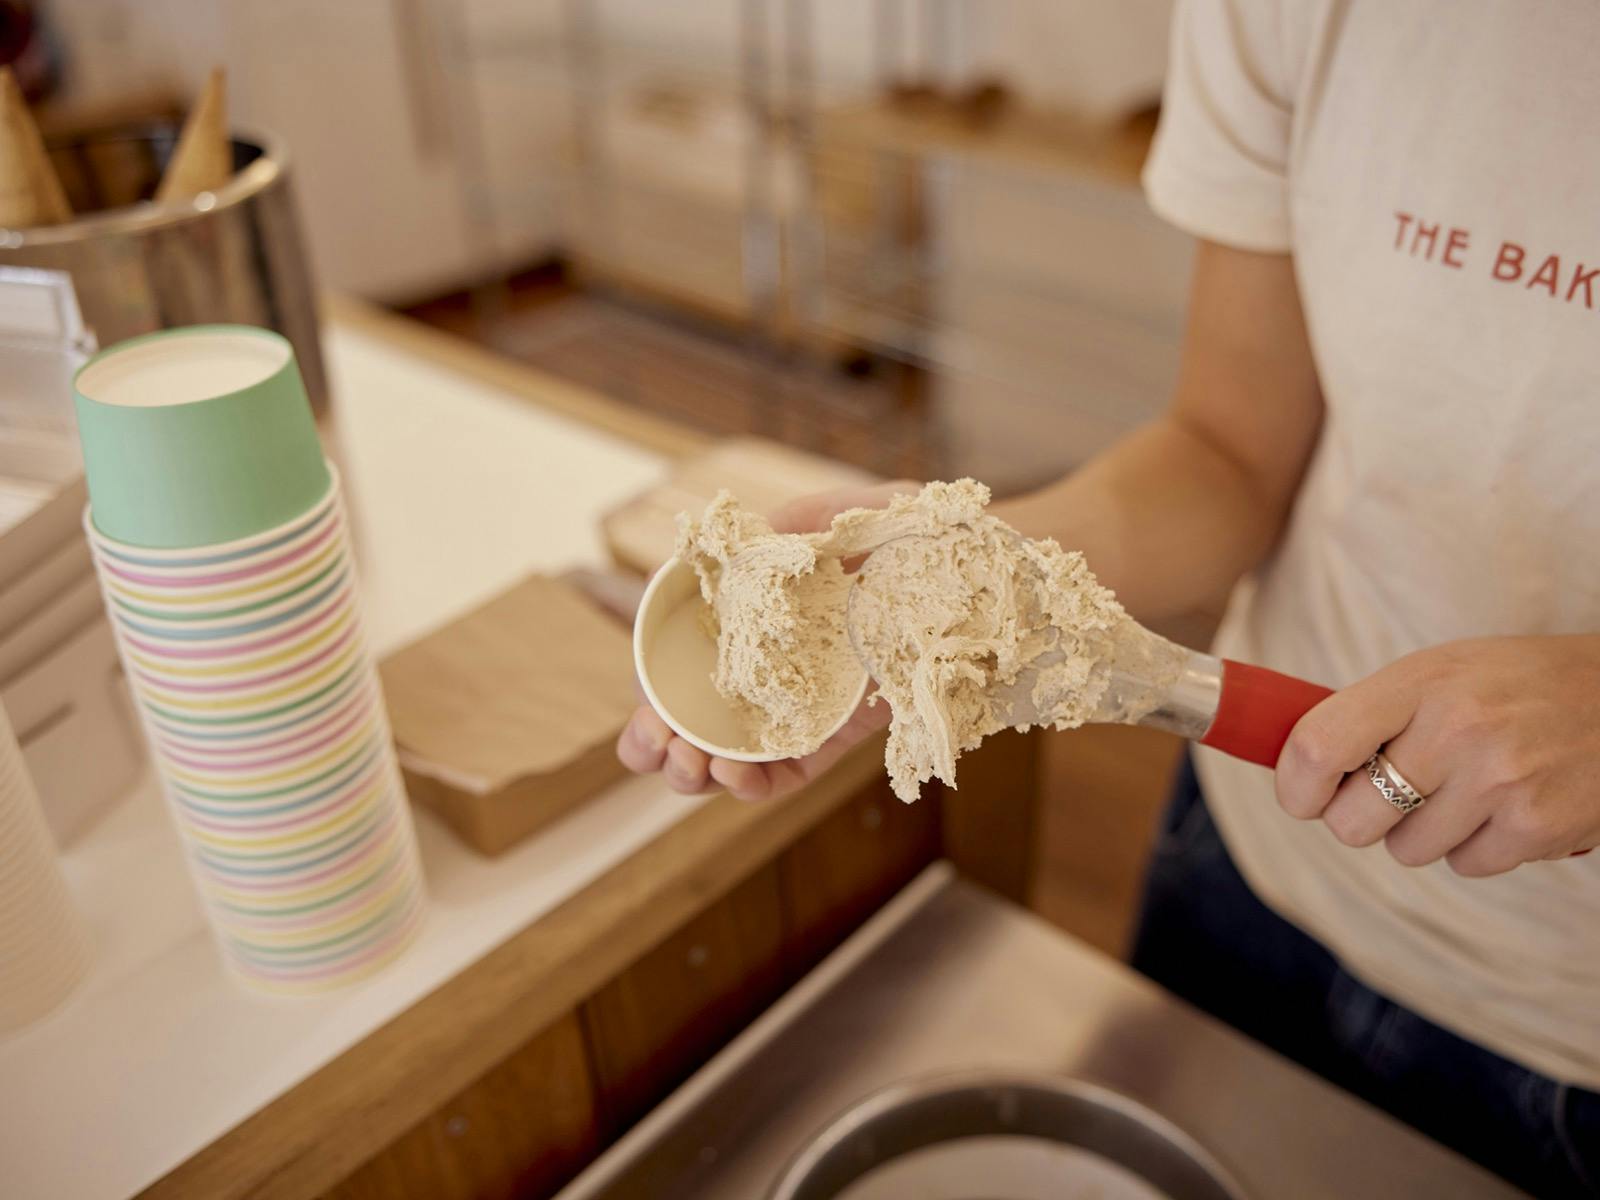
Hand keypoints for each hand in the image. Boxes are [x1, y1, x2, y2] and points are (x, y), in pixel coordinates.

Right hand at [616, 480, 917, 801]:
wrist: (996, 578)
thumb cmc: (927, 535)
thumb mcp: (860, 510)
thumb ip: (801, 522)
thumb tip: (747, 539)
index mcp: (754, 616)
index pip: (680, 660)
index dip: (651, 691)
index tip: (646, 708)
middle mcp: (768, 663)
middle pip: (690, 717)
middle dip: (657, 743)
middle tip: (659, 747)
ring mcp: (800, 704)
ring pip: (727, 754)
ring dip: (695, 772)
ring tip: (691, 767)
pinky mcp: (836, 736)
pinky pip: (787, 772)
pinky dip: (754, 784)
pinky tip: (736, 778)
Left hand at [1275, 636, 1599, 875]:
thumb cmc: (1513, 685)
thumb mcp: (1439, 671)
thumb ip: (1371, 713)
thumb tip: (1296, 769)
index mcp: (1421, 682)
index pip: (1320, 746)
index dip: (1296, 786)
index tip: (1303, 797)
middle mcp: (1458, 730)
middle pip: (1352, 821)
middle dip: (1359, 818)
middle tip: (1390, 794)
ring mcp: (1500, 782)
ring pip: (1406, 849)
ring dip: (1423, 831)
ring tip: (1463, 789)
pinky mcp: (1537, 827)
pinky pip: (1464, 865)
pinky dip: (1476, 846)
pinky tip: (1505, 805)